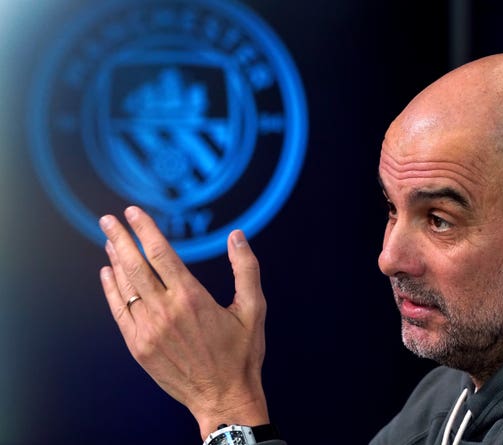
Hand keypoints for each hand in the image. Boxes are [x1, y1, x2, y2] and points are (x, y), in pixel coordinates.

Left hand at [98, 206, 268, 438]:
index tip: (133, 213)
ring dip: (115, 261)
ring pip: (126, 288)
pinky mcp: (139, 347)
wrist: (223, 398)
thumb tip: (238, 236)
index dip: (145, 230)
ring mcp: (148, 331)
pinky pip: (119, 312)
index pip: (161, 254)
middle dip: (120, 239)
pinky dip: (111, 291)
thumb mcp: (253, 309)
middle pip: (136, 266)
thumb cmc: (241, 353)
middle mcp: (165, 311)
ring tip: (109, 242)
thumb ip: (246, 269)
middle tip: (107, 220)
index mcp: (192, 298)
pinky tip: (107, 274)